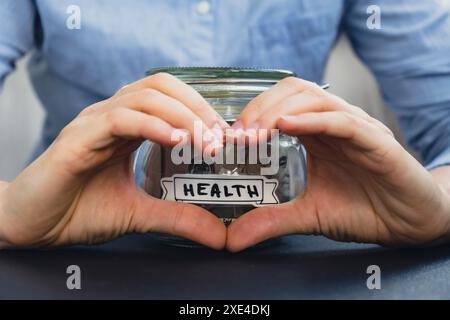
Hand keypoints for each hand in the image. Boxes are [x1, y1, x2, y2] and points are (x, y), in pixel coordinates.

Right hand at [0, 73, 227, 249]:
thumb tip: (218, 234)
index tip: (224, 138)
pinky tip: (174, 140)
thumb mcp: (140, 214)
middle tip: (220, 138)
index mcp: (128, 128)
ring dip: (182, 115)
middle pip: (162, 86)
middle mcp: (112, 117)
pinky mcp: (78, 139)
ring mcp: (94, 123)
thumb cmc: (79, 210)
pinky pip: (120, 119)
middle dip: (197, 108)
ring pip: (145, 96)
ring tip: (204, 141)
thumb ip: (178, 217)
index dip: (201, 111)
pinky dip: (152, 125)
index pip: (170, 98)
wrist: (32, 225)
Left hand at [227, 77, 449, 251]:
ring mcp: (356, 128)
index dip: (251, 114)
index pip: (280, 105)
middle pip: (293, 92)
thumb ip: (272, 220)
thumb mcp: (308, 215)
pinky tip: (288, 126)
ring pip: (315, 98)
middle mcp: (334, 124)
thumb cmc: (364, 209)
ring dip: (279, 110)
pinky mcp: (376, 141)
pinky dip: (313, 120)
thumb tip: (234, 239)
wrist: (410, 223)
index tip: (229, 138)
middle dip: (260, 107)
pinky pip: (342, 121)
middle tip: (238, 134)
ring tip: (255, 132)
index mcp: (316, 134)